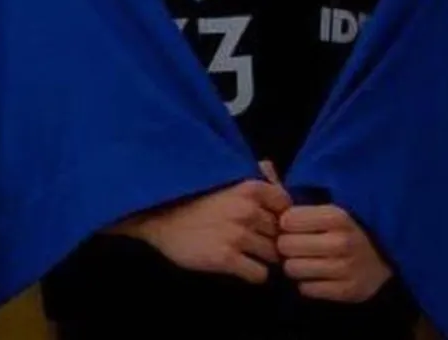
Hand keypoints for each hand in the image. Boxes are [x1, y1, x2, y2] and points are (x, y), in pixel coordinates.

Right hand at [113, 177, 292, 283]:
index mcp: (250, 188)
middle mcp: (248, 210)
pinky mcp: (226, 258)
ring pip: (272, 255)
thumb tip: (275, 172)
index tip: (269, 222)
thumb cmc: (194, 196)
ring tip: (247, 255)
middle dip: (271, 238)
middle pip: (280, 233)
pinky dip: (253, 273)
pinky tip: (241, 266)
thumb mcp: (226, 177)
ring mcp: (238, 235)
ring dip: (263, 257)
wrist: (159, 216)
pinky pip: (259, 274)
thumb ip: (255, 174)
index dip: (280, 216)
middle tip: (255, 241)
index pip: (287, 206)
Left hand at [277, 203, 392, 302]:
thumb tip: (270, 208)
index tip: (291, 227)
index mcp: (337, 216)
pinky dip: (306, 284)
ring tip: (303, 261)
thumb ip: (302, 210)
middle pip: (285, 245)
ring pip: (292, 269)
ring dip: (294, 266)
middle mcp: (341, 241)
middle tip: (294, 247)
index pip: (288, 220)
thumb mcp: (331, 213)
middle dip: (285, 246)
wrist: (382, 262)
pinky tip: (314, 277)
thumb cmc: (346, 233)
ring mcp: (344, 268)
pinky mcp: (346, 291)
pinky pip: (306, 289)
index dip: (285, 224)